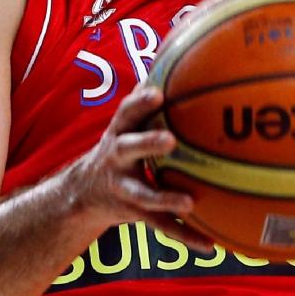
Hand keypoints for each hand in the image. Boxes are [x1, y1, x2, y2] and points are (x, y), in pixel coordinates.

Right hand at [67, 83, 212, 251]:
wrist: (83, 193)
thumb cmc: (119, 145)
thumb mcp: (125, 122)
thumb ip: (146, 98)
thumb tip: (176, 51)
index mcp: (118, 132)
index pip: (126, 112)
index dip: (139, 103)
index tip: (157, 93)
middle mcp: (117, 159)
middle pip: (128, 148)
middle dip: (147, 143)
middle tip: (170, 140)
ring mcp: (124, 188)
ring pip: (143, 194)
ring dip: (165, 196)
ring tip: (189, 201)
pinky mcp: (135, 214)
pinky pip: (162, 226)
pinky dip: (187, 236)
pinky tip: (210, 244)